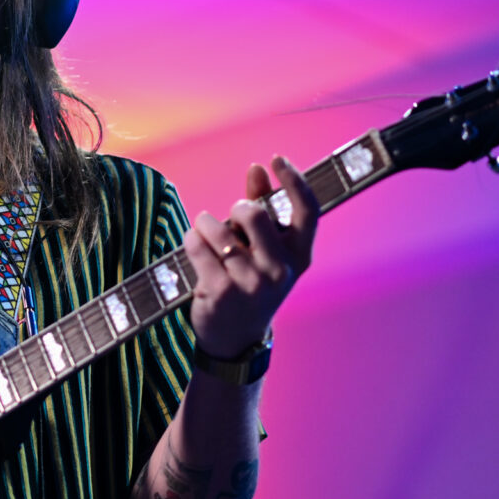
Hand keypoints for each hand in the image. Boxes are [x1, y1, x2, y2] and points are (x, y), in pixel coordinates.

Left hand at [183, 157, 318, 358]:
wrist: (236, 338)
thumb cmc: (252, 283)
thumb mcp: (266, 252)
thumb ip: (263, 208)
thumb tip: (258, 169)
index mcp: (299, 257)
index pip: (307, 210)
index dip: (295, 180)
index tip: (277, 159)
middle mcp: (279, 270)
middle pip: (254, 213)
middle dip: (236, 208)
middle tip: (231, 218)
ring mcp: (250, 282)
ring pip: (217, 228)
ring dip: (206, 224)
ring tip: (208, 237)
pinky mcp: (220, 290)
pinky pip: (197, 245)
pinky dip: (192, 239)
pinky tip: (196, 249)